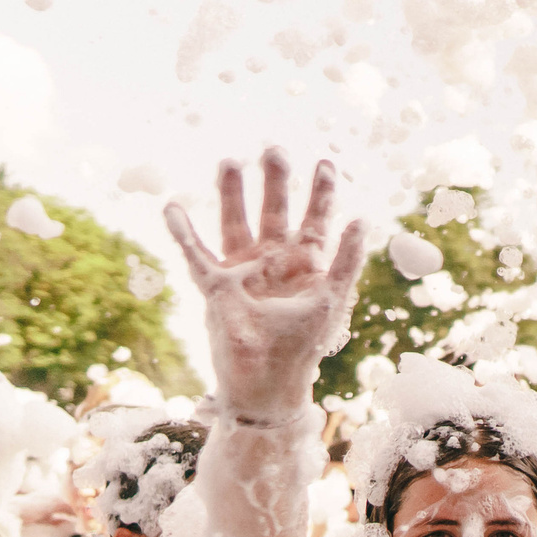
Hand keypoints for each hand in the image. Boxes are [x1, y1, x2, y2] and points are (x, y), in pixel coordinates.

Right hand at [165, 150, 366, 420]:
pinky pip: (196, 254)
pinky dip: (183, 232)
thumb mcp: (331, 299)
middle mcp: (274, 263)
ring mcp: (243, 272)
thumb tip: (363, 218)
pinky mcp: (216, 288)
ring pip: (236, 223)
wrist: (268, 386)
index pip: (315, 219)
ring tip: (230, 161)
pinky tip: (173, 206)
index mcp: (306, 265)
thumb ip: (346, 260)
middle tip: (274, 149)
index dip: (320, 192)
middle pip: (274, 212)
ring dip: (232, 195)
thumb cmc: (303, 348)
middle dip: (275, 182)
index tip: (324, 162)